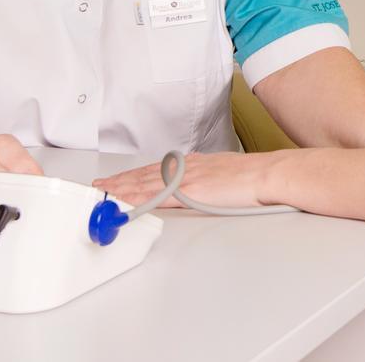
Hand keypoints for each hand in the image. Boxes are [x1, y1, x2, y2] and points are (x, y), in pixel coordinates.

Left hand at [93, 151, 282, 209]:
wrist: (265, 174)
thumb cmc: (253, 177)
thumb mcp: (226, 172)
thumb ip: (210, 177)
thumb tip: (207, 184)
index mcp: (195, 164)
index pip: (158, 169)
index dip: (136, 174)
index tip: (120, 178)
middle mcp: (185, 168)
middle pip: (145, 174)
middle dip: (120, 180)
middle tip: (99, 185)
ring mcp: (185, 179)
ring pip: (145, 183)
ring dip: (122, 188)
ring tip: (103, 192)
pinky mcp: (188, 192)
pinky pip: (156, 196)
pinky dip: (137, 198)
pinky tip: (125, 201)